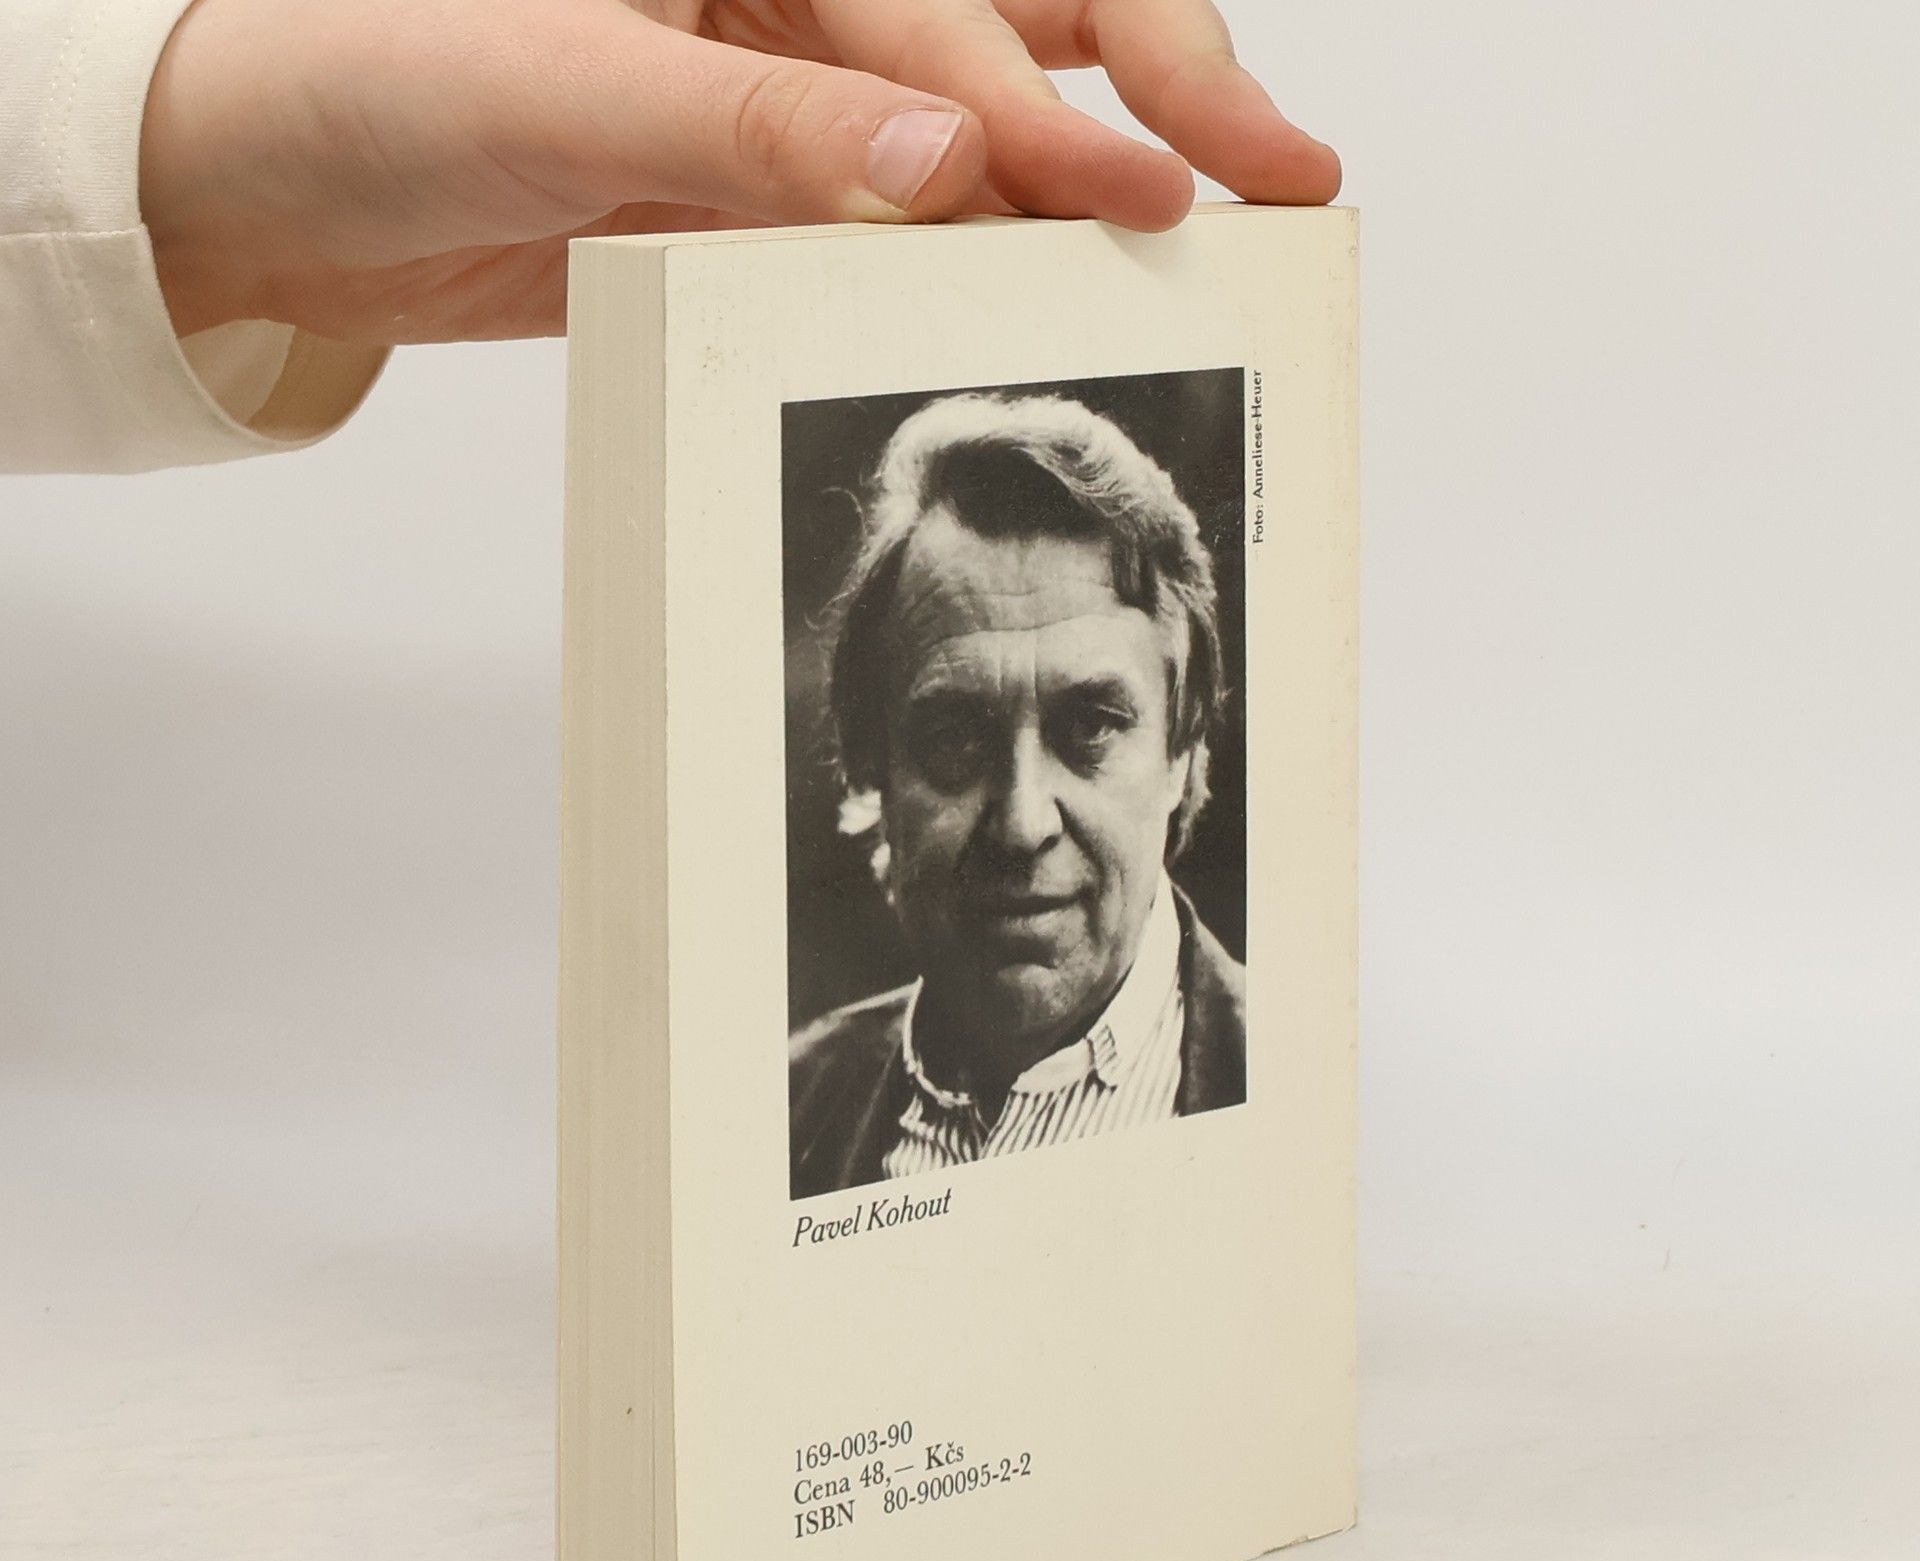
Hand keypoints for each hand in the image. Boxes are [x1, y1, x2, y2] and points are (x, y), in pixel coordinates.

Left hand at [139, 0, 1339, 343]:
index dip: (1050, 113)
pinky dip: (996, 244)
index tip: (1150, 198)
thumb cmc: (380, 77)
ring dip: (1108, 159)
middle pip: (1033, 10)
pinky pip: (920, 206)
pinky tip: (1071, 277)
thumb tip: (945, 165)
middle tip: (1285, 171)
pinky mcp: (781, 184)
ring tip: (1228, 222)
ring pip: (1002, 102)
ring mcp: (802, 86)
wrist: (287, 187)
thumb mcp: (567, 87)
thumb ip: (761, 130)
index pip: (949, 15)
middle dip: (1166, 82)